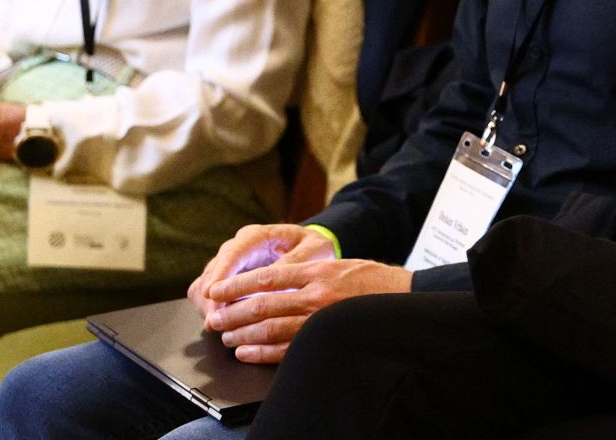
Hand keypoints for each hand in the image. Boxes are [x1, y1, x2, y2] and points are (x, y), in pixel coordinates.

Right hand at [188, 223, 336, 321]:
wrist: (312, 252)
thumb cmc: (314, 250)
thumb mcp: (313, 252)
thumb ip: (293, 264)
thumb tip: (270, 284)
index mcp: (257, 236)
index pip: (232, 253)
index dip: (221, 274)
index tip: (213, 294)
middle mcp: (238, 248)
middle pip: (213, 271)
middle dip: (212, 298)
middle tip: (215, 321)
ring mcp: (230, 264)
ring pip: (206, 284)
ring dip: (209, 306)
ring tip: (217, 327)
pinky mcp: (228, 280)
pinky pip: (208, 295)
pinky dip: (211, 310)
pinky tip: (221, 326)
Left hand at [203, 256, 412, 362]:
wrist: (402, 300)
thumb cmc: (370, 280)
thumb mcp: (337, 263)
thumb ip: (305, 272)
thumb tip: (267, 282)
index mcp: (317, 271)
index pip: (267, 277)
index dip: (236, 285)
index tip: (216, 290)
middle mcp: (315, 295)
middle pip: (263, 305)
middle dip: (232, 313)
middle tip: (212, 318)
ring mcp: (319, 320)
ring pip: (270, 328)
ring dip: (243, 334)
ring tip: (225, 336)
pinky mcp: (324, 338)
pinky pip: (286, 349)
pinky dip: (262, 352)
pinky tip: (246, 352)